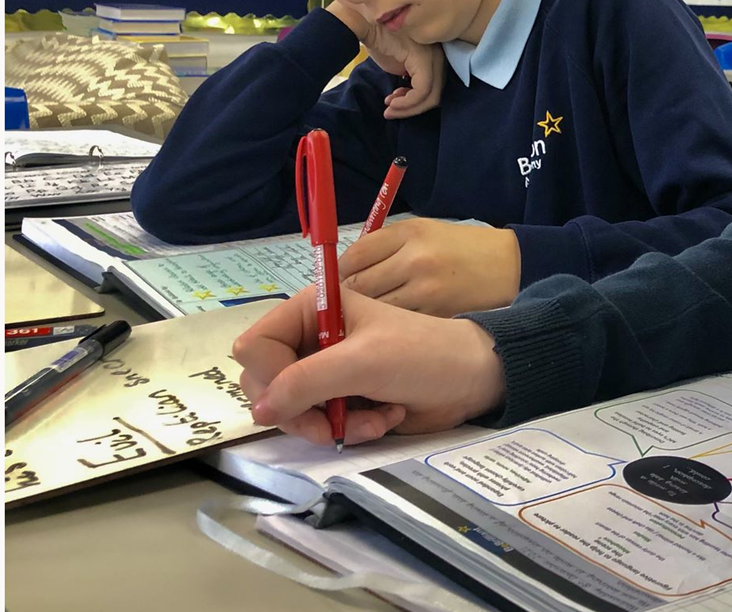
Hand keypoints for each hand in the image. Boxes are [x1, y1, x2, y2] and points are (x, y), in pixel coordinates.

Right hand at [234, 287, 506, 445]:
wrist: (470, 378)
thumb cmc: (421, 355)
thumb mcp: (362, 362)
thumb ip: (305, 382)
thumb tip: (259, 411)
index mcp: (311, 308)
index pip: (255, 345)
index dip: (269, 377)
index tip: (298, 397)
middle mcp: (311, 336)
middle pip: (265, 383)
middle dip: (300, 410)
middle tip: (330, 422)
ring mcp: (325, 369)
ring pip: (290, 410)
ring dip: (329, 423)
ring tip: (372, 419)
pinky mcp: (340, 397)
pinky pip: (317, 423)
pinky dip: (346, 428)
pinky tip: (382, 419)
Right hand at [327, 1, 443, 118]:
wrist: (363, 21)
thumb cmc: (378, 38)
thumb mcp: (398, 62)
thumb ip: (409, 76)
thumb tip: (410, 94)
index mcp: (436, 53)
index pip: (435, 86)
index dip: (415, 102)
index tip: (394, 101)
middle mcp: (440, 54)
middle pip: (436, 92)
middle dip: (412, 107)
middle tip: (391, 110)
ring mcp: (434, 55)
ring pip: (431, 95)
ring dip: (408, 108)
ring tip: (390, 108)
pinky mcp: (424, 59)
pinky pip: (422, 91)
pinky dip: (407, 103)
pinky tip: (391, 103)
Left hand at [340, 218, 521, 316]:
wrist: (512, 265)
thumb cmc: (463, 247)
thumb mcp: (425, 232)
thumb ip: (386, 247)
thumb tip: (344, 271)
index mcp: (409, 234)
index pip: (354, 256)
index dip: (337, 274)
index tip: (336, 285)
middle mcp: (415, 260)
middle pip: (359, 287)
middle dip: (345, 302)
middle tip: (343, 311)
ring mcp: (427, 291)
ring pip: (375, 312)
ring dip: (364, 321)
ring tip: (364, 324)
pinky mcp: (438, 316)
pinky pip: (399, 327)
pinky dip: (389, 332)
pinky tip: (390, 333)